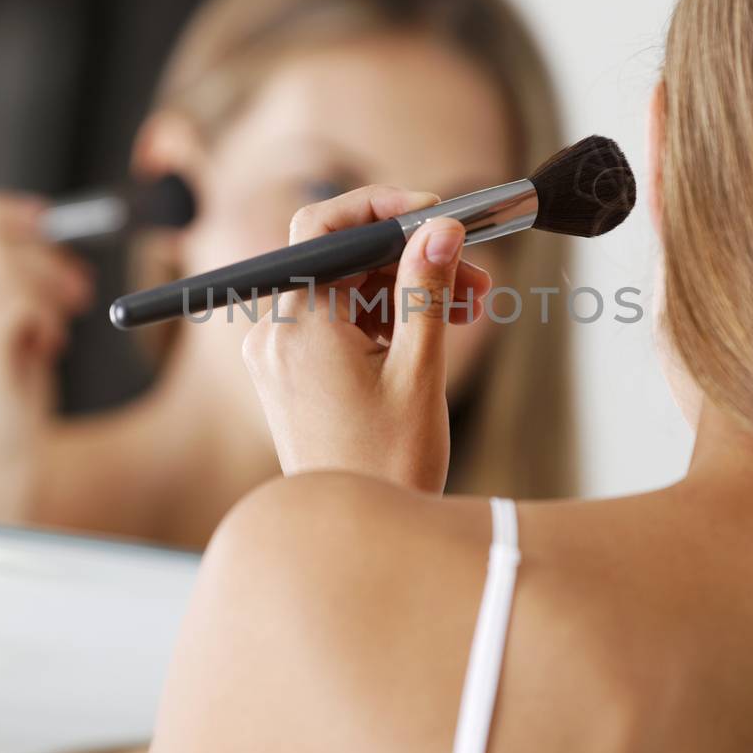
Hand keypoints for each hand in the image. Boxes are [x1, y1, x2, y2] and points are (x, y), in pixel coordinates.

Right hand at [0, 193, 92, 520]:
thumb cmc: (9, 410)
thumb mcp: (6, 338)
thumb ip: (10, 289)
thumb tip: (45, 234)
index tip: (44, 220)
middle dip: (34, 244)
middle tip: (74, 281)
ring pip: (2, 263)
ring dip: (47, 285)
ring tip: (59, 325)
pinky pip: (18, 299)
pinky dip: (46, 314)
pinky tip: (48, 347)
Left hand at [241, 186, 491, 493]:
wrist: (353, 544)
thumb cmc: (385, 469)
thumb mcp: (418, 373)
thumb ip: (426, 291)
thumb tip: (441, 228)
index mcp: (301, 326)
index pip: (325, 228)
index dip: (381, 208)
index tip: (436, 216)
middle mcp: (278, 333)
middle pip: (343, 259)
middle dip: (410, 256)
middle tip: (474, 271)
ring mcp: (282, 356)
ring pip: (346, 291)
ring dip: (405, 289)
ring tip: (469, 309)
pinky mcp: (294, 375)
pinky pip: (339, 324)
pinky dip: (383, 319)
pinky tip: (435, 330)